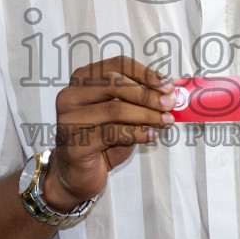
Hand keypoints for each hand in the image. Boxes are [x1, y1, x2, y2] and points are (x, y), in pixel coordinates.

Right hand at [50, 56, 173, 207]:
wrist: (77, 174)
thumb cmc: (101, 139)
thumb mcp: (122, 114)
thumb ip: (139, 100)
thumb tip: (170, 94)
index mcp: (83, 79)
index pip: (117, 65)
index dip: (145, 73)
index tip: (168, 86)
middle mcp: (71, 95)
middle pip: (114, 83)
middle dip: (147, 94)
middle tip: (170, 104)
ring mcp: (69, 119)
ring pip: (114, 108)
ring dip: (146, 114)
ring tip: (166, 121)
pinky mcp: (74, 143)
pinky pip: (112, 133)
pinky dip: (137, 133)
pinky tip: (152, 135)